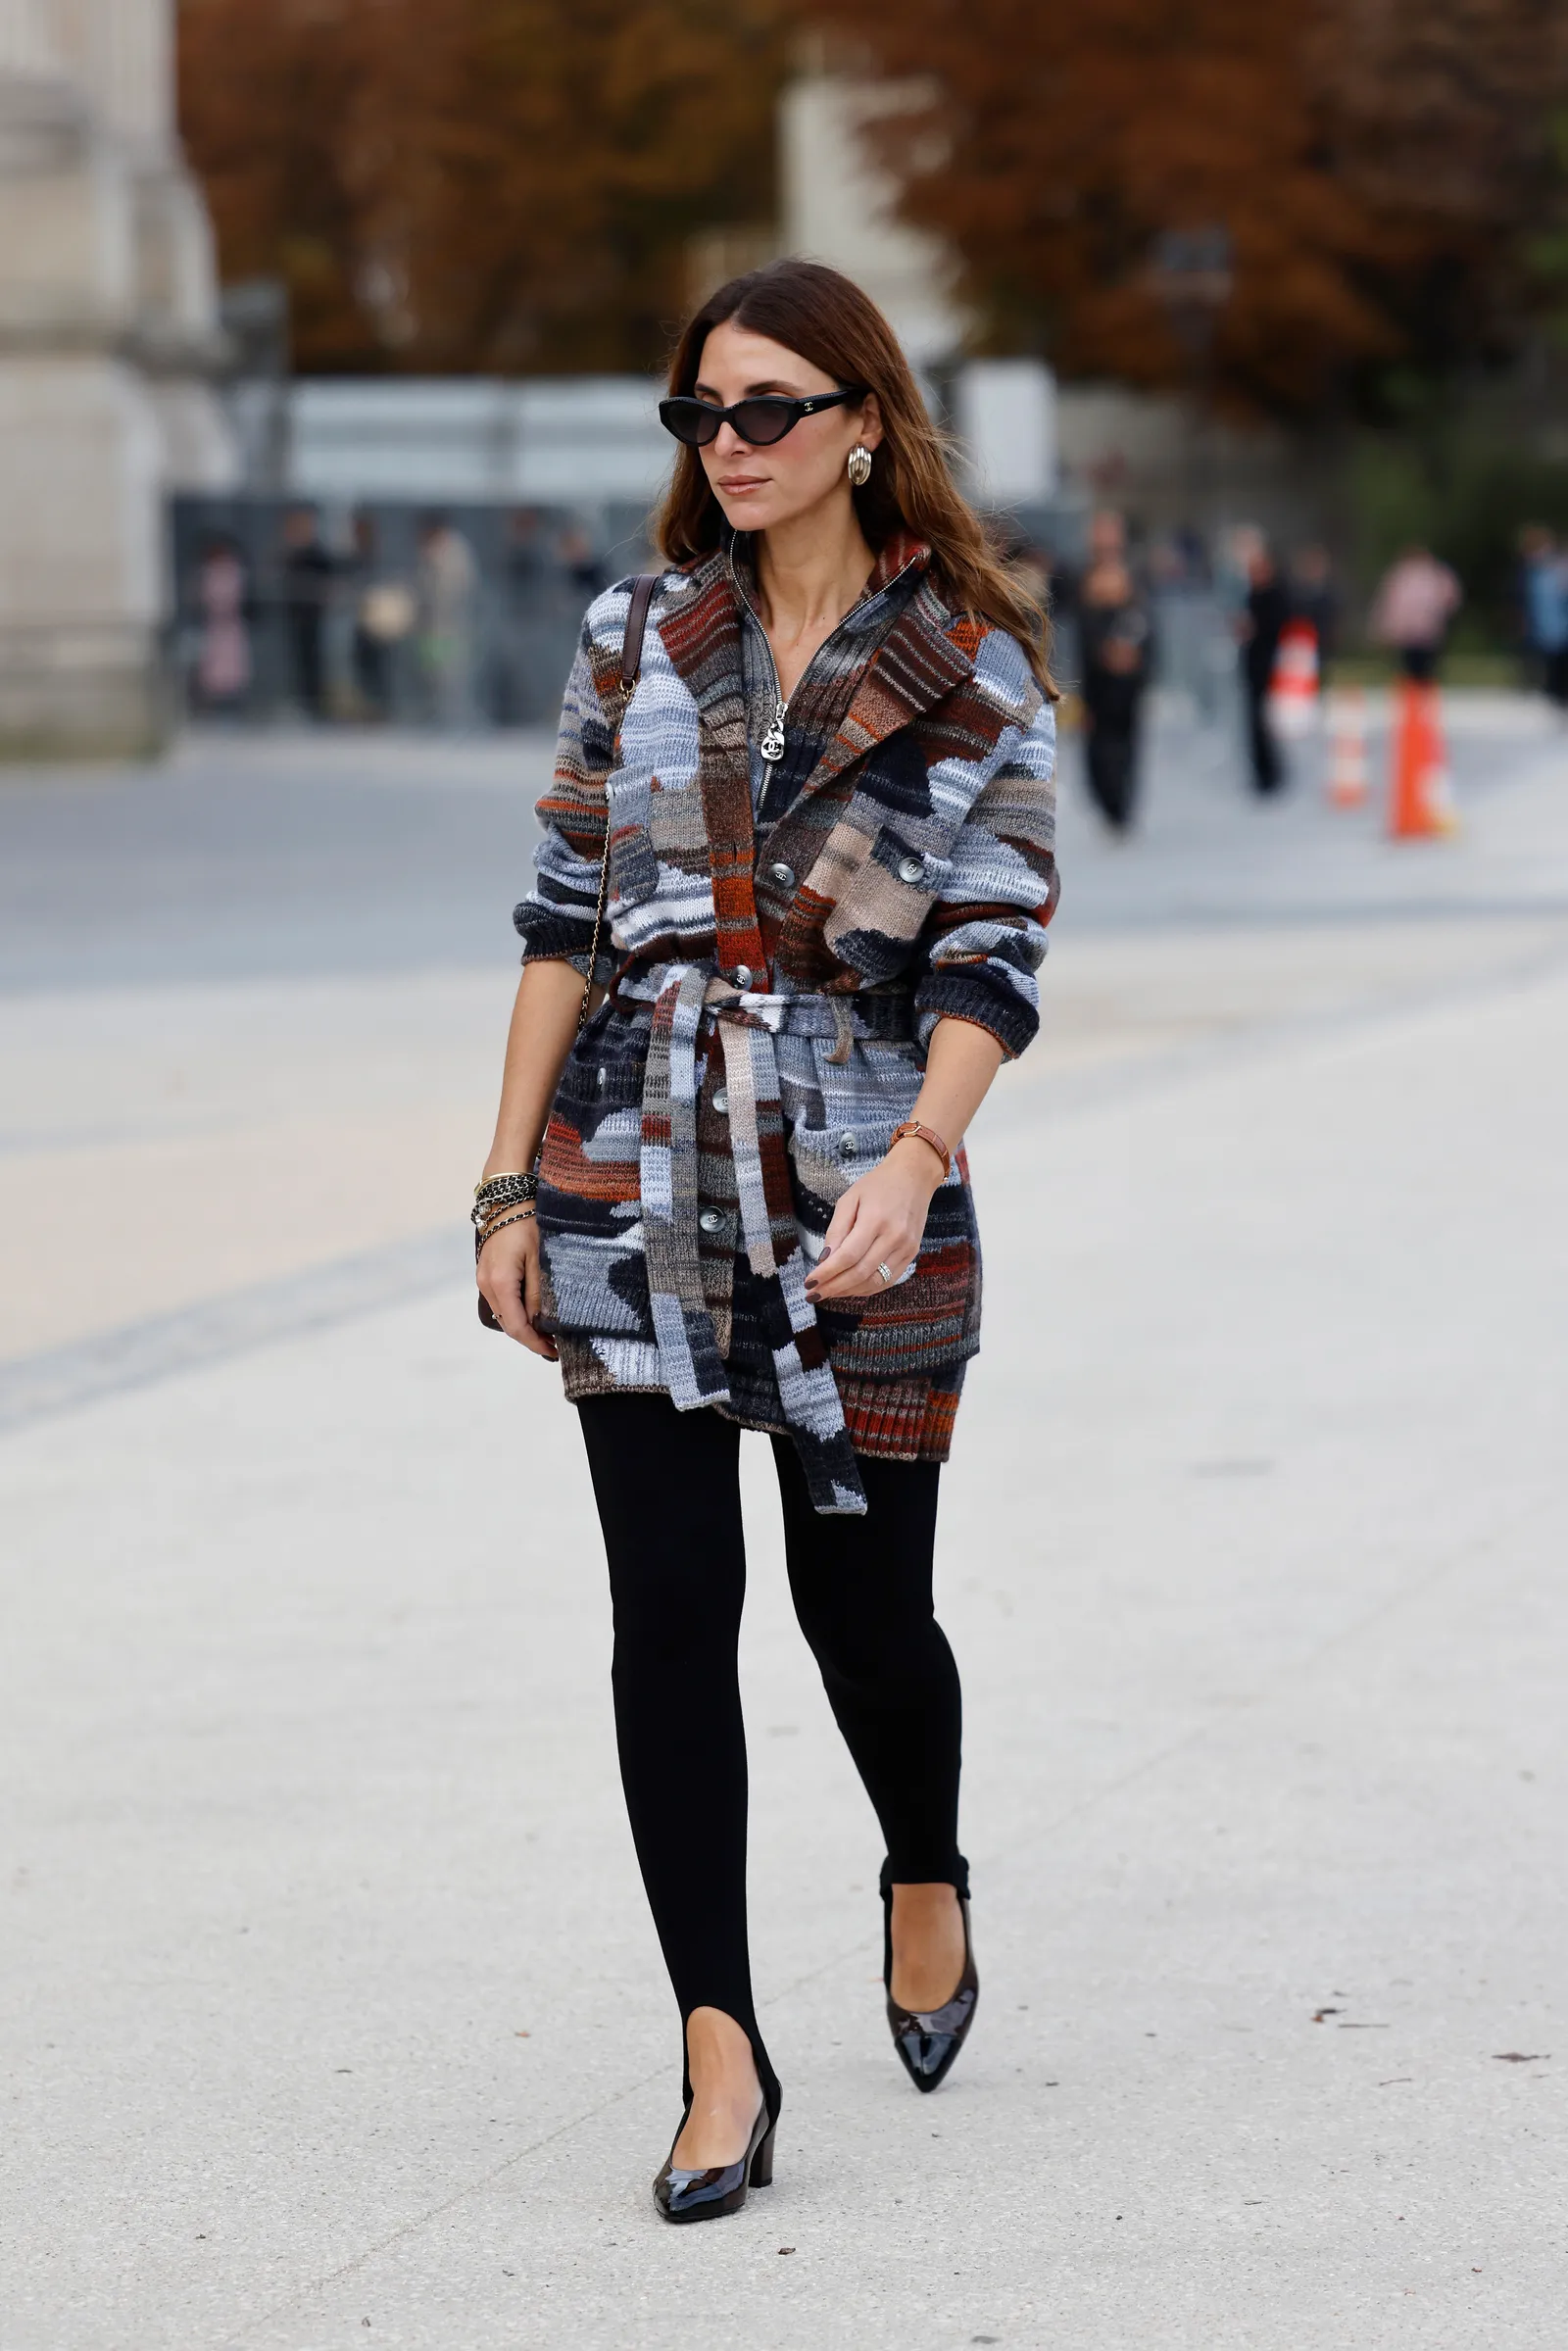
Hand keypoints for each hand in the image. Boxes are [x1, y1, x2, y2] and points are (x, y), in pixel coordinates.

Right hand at [476, 1214, 557, 1358]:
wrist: (506, 1199)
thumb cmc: (527, 1223)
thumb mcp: (539, 1259)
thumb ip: (539, 1294)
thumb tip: (542, 1323)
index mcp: (500, 1283)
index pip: (517, 1326)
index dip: (535, 1343)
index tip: (554, 1352)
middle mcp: (486, 1284)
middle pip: (508, 1324)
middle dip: (531, 1338)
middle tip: (556, 1345)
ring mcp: (483, 1279)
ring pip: (504, 1313)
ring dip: (524, 1325)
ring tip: (549, 1331)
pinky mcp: (486, 1273)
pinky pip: (501, 1301)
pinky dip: (516, 1311)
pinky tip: (534, 1312)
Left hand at [804, 1137, 942, 1302]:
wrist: (914, 1177)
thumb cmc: (877, 1185)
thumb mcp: (849, 1199)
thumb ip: (836, 1229)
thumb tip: (824, 1259)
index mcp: (875, 1220)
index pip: (847, 1256)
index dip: (826, 1273)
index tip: (809, 1283)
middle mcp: (894, 1237)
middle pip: (860, 1273)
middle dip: (833, 1287)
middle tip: (814, 1294)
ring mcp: (906, 1248)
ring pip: (874, 1282)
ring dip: (849, 1291)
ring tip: (829, 1292)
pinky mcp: (912, 1254)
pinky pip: (888, 1280)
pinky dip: (867, 1288)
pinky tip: (850, 1288)